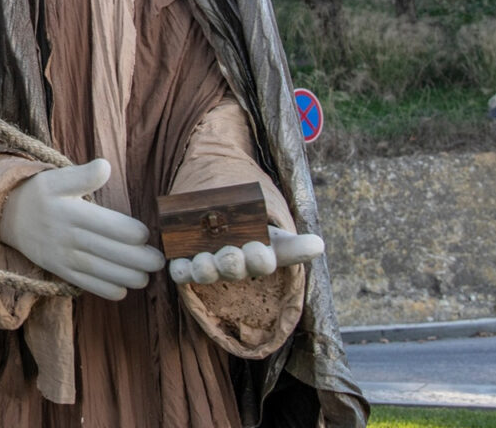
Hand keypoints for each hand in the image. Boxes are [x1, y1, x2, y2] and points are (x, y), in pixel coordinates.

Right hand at [0, 159, 165, 299]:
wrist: (6, 216)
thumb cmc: (40, 193)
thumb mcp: (56, 178)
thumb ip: (82, 175)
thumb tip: (105, 165)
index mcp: (70, 211)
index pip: (104, 224)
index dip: (127, 232)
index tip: (146, 235)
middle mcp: (66, 236)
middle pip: (105, 250)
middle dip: (135, 259)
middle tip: (158, 262)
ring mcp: (61, 256)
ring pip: (97, 269)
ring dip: (124, 276)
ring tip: (146, 278)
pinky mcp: (58, 270)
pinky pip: (83, 283)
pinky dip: (103, 289)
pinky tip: (123, 290)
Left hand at [167, 225, 323, 284]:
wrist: (221, 223)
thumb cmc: (254, 233)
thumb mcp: (274, 235)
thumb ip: (295, 243)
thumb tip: (319, 246)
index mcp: (259, 257)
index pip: (263, 262)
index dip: (261, 259)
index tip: (259, 251)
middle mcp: (234, 267)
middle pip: (233, 268)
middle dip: (231, 262)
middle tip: (230, 254)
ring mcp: (209, 267)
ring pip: (205, 272)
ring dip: (205, 267)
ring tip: (204, 259)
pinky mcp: (185, 266)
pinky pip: (180, 273)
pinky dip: (178, 269)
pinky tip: (177, 262)